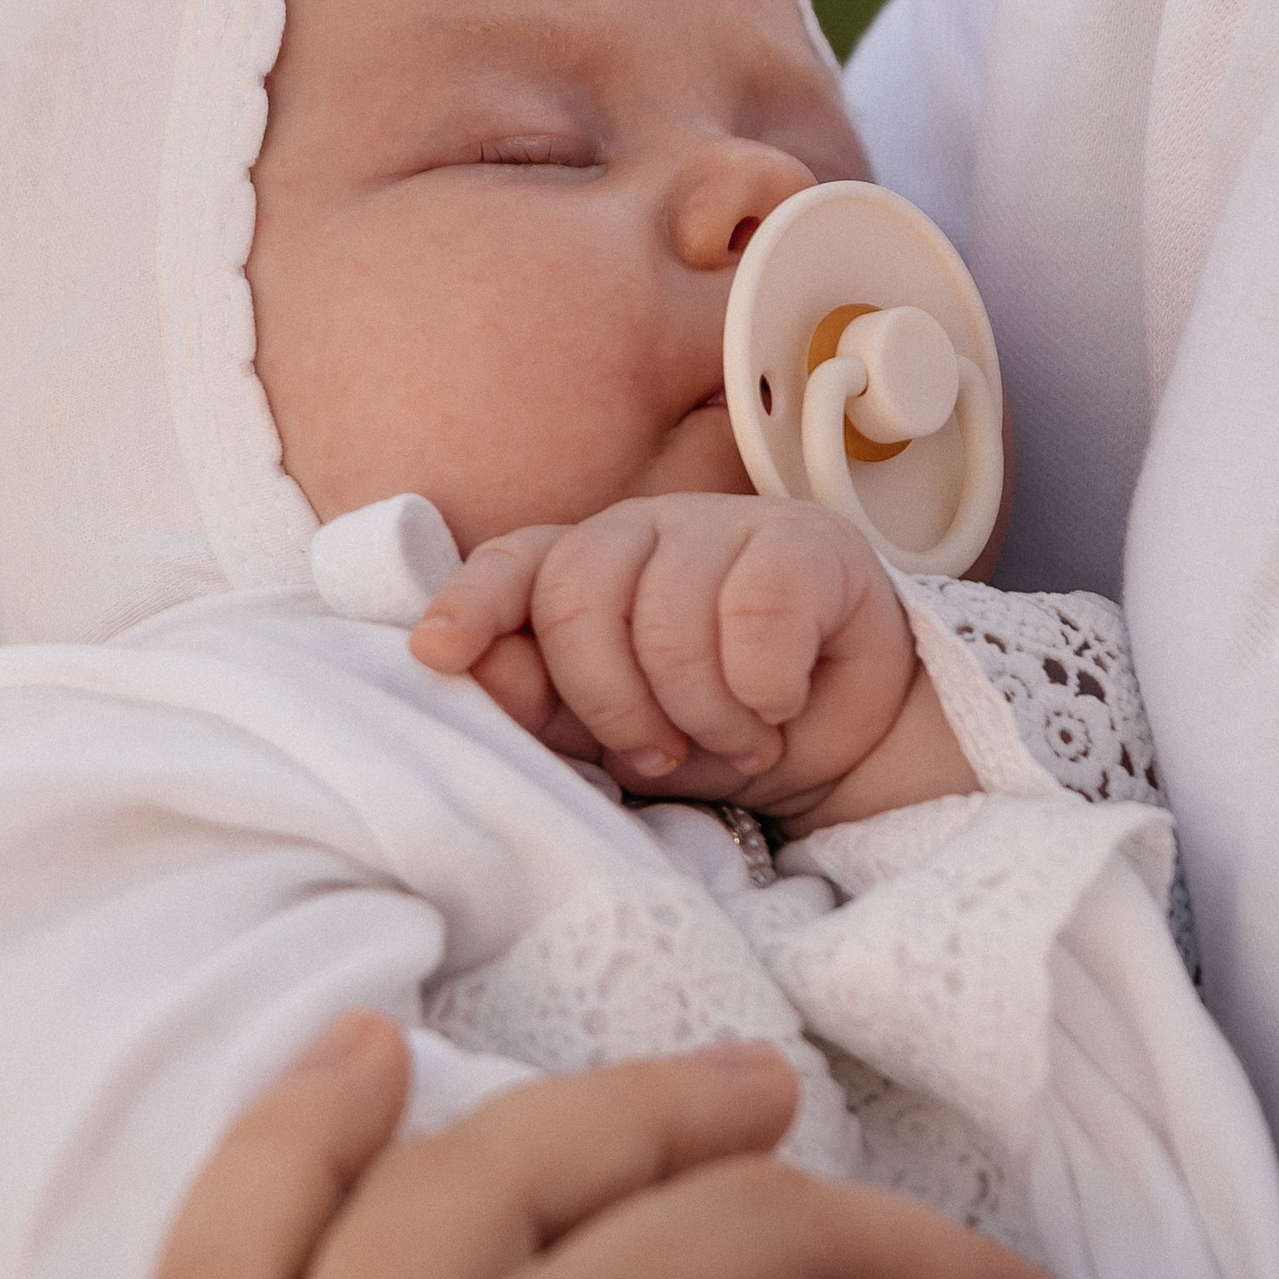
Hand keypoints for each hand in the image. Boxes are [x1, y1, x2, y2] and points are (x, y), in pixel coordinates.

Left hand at [410, 493, 971, 826]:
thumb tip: (466, 665)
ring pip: (668, 621)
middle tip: (662, 754)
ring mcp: (722, 524)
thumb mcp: (613, 736)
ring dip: (703, 713)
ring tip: (737, 741)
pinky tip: (779, 706)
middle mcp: (641, 531)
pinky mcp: (806, 541)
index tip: (437, 656)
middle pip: (579, 598)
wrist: (841, 741)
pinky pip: (755, 621)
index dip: (470, 606)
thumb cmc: (715, 730)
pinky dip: (762, 690)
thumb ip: (538, 699)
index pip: (510, 565)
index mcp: (580, 569)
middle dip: (611, 703)